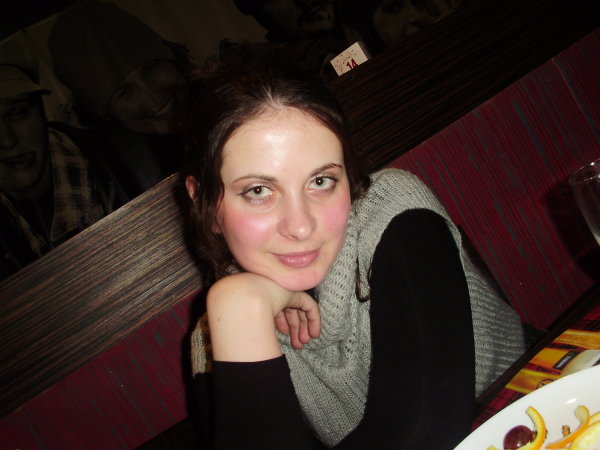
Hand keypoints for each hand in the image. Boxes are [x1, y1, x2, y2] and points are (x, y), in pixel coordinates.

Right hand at [206, 272, 320, 360]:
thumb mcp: (252, 323)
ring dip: (302, 327)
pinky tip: (314, 333)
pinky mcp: (296, 291)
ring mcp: (285, 290)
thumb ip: (260, 328)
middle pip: (289, 311)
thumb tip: (262, 344)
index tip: (286, 338)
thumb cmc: (241, 312)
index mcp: (264, 297)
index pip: (278, 311)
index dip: (283, 325)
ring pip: (299, 309)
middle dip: (294, 329)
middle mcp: (275, 292)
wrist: (244, 297)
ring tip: (303, 342)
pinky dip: (313, 319)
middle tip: (298, 345)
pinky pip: (309, 306)